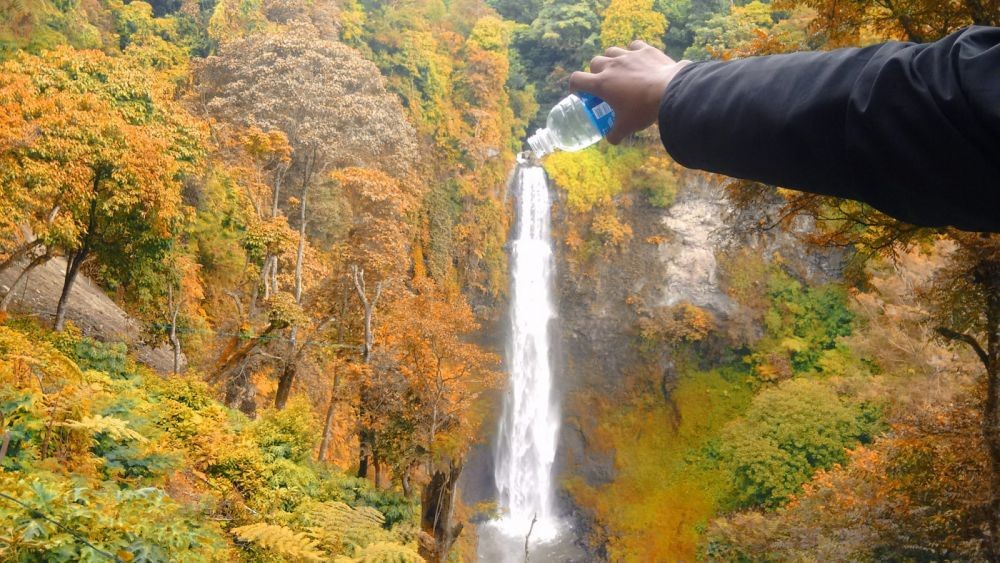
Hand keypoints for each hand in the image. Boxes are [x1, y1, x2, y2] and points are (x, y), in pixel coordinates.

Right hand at [570, 41, 689, 144]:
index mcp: (602, 84)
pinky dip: (633, 52)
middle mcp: (611, 65)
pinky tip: (637, 60)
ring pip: (612, 51)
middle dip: (595, 72)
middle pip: (594, 62)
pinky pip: (633, 46)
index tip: (581, 93)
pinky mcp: (645, 50)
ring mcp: (628, 55)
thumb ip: (614, 134)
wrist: (670, 92)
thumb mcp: (627, 126)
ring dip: (612, 59)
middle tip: (604, 84)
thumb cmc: (644, 110)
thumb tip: (611, 139)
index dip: (575, 86)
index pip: (577, 79)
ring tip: (620, 70)